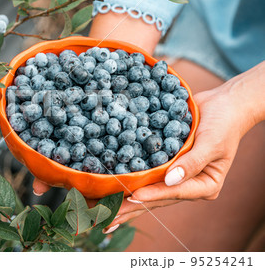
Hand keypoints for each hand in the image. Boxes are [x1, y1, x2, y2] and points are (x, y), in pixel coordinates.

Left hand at [33, 62, 264, 233]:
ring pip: (145, 192)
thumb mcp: (212, 143)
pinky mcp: (164, 165)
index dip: (151, 195)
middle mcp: (186, 185)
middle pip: (154, 199)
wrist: (223, 105)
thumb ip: (192, 163)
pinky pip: (144, 175)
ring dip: (123, 201)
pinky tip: (109, 189)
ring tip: (100, 211)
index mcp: (203, 186)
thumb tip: (170, 180)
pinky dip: (127, 182)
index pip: (172, 193)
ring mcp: (174, 178)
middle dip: (128, 209)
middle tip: (104, 218)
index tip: (132, 196)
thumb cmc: (224, 123)